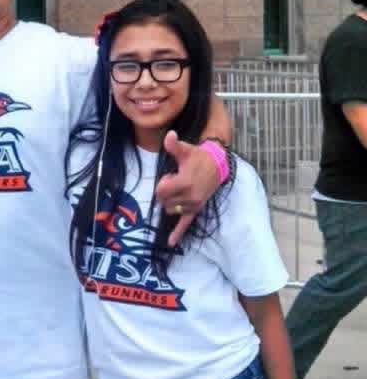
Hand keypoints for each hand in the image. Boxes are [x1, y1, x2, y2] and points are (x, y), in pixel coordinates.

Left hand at [154, 130, 221, 246]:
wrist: (217, 165)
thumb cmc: (198, 157)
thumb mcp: (186, 150)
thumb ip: (174, 145)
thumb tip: (169, 136)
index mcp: (185, 182)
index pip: (161, 190)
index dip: (162, 183)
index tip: (171, 176)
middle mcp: (189, 196)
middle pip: (163, 201)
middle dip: (165, 191)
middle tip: (175, 181)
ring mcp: (193, 204)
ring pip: (170, 209)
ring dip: (170, 201)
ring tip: (180, 189)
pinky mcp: (195, 209)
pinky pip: (185, 223)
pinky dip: (177, 234)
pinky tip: (170, 242)